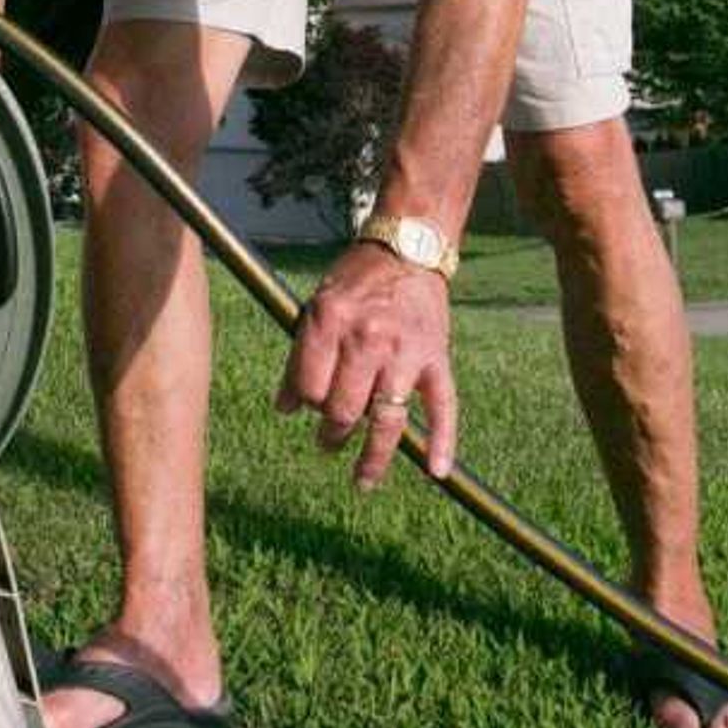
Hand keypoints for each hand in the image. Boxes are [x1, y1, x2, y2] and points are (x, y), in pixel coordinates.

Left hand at [277, 245, 457, 489]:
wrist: (408, 248)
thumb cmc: (356, 279)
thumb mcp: (317, 306)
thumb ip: (300, 356)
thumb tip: (284, 408)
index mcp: (331, 321)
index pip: (309, 387)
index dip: (305, 404)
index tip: (307, 408)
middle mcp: (368, 338)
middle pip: (343, 409)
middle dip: (331, 434)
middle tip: (327, 444)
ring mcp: (405, 351)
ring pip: (386, 420)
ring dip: (372, 458)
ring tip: (361, 480)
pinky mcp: (436, 358)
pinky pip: (443, 406)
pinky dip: (442, 441)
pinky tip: (436, 471)